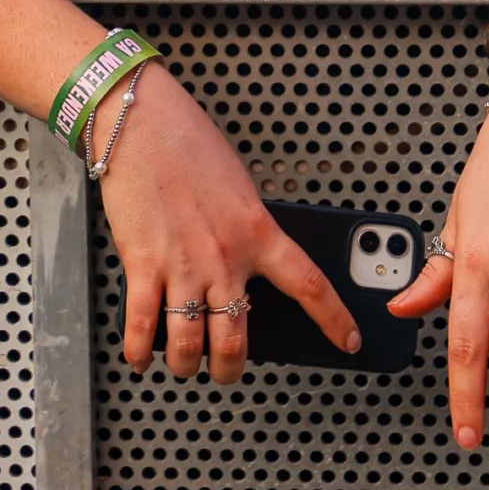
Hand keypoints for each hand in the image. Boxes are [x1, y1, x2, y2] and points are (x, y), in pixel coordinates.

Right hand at [95, 66, 357, 383]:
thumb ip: (249, 231)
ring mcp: (182, 266)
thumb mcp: (240, 188)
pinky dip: (140, 351)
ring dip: (188, 365)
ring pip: (190, 344)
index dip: (334, 321)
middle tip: (228, 367)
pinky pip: (142, 326)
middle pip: (237, 339)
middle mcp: (224, 258)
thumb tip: (248, 270)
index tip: (349, 342)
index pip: (310, 286)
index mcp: (258, 232)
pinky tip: (141, 357)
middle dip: (232, 367)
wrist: (139, 122)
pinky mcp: (142, 265)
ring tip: (186, 364)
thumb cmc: (189, 144)